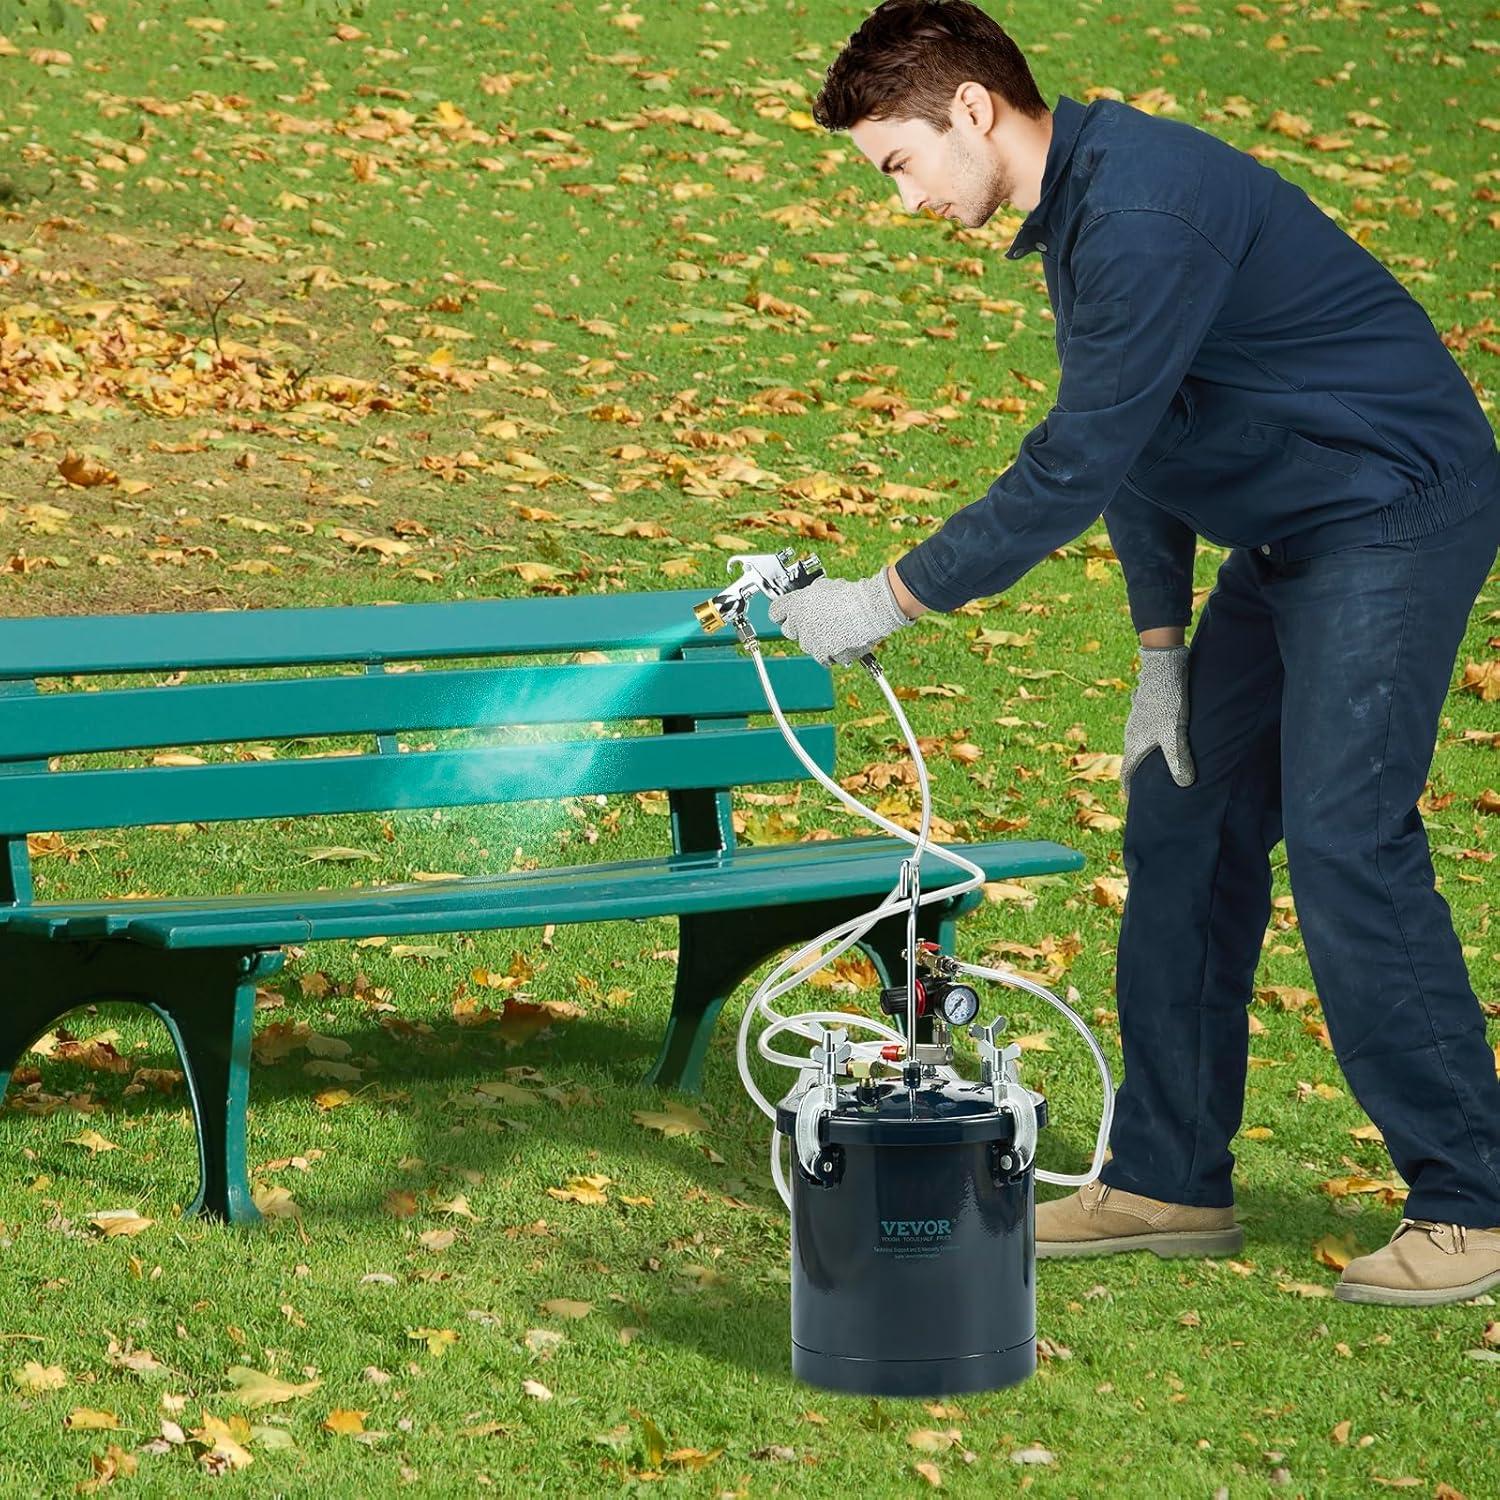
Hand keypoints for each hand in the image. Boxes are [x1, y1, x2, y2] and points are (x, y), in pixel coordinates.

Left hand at [767, 567, 913, 665]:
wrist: (870, 610)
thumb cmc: (851, 596)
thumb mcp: (823, 588)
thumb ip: (807, 598)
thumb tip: (804, 601)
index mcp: (796, 604)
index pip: (775, 612)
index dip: (782, 613)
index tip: (787, 614)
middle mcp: (798, 624)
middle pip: (789, 630)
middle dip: (800, 627)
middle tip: (817, 621)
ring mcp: (810, 642)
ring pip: (808, 645)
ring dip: (818, 640)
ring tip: (837, 628)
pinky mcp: (823, 655)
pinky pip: (824, 656)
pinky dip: (832, 651)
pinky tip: (843, 639)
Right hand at [1121, 645, 1195, 799]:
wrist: (1162, 665)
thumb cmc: (1167, 699)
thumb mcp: (1174, 732)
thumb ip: (1178, 758)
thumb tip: (1184, 784)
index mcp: (1135, 742)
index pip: (1127, 772)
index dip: (1129, 788)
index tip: (1132, 801)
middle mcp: (1133, 732)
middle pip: (1133, 759)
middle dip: (1139, 775)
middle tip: (1149, 788)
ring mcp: (1140, 719)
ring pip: (1140, 743)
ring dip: (1147, 756)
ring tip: (1159, 765)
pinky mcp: (1149, 708)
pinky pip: (1148, 730)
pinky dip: (1154, 740)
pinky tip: (1166, 737)